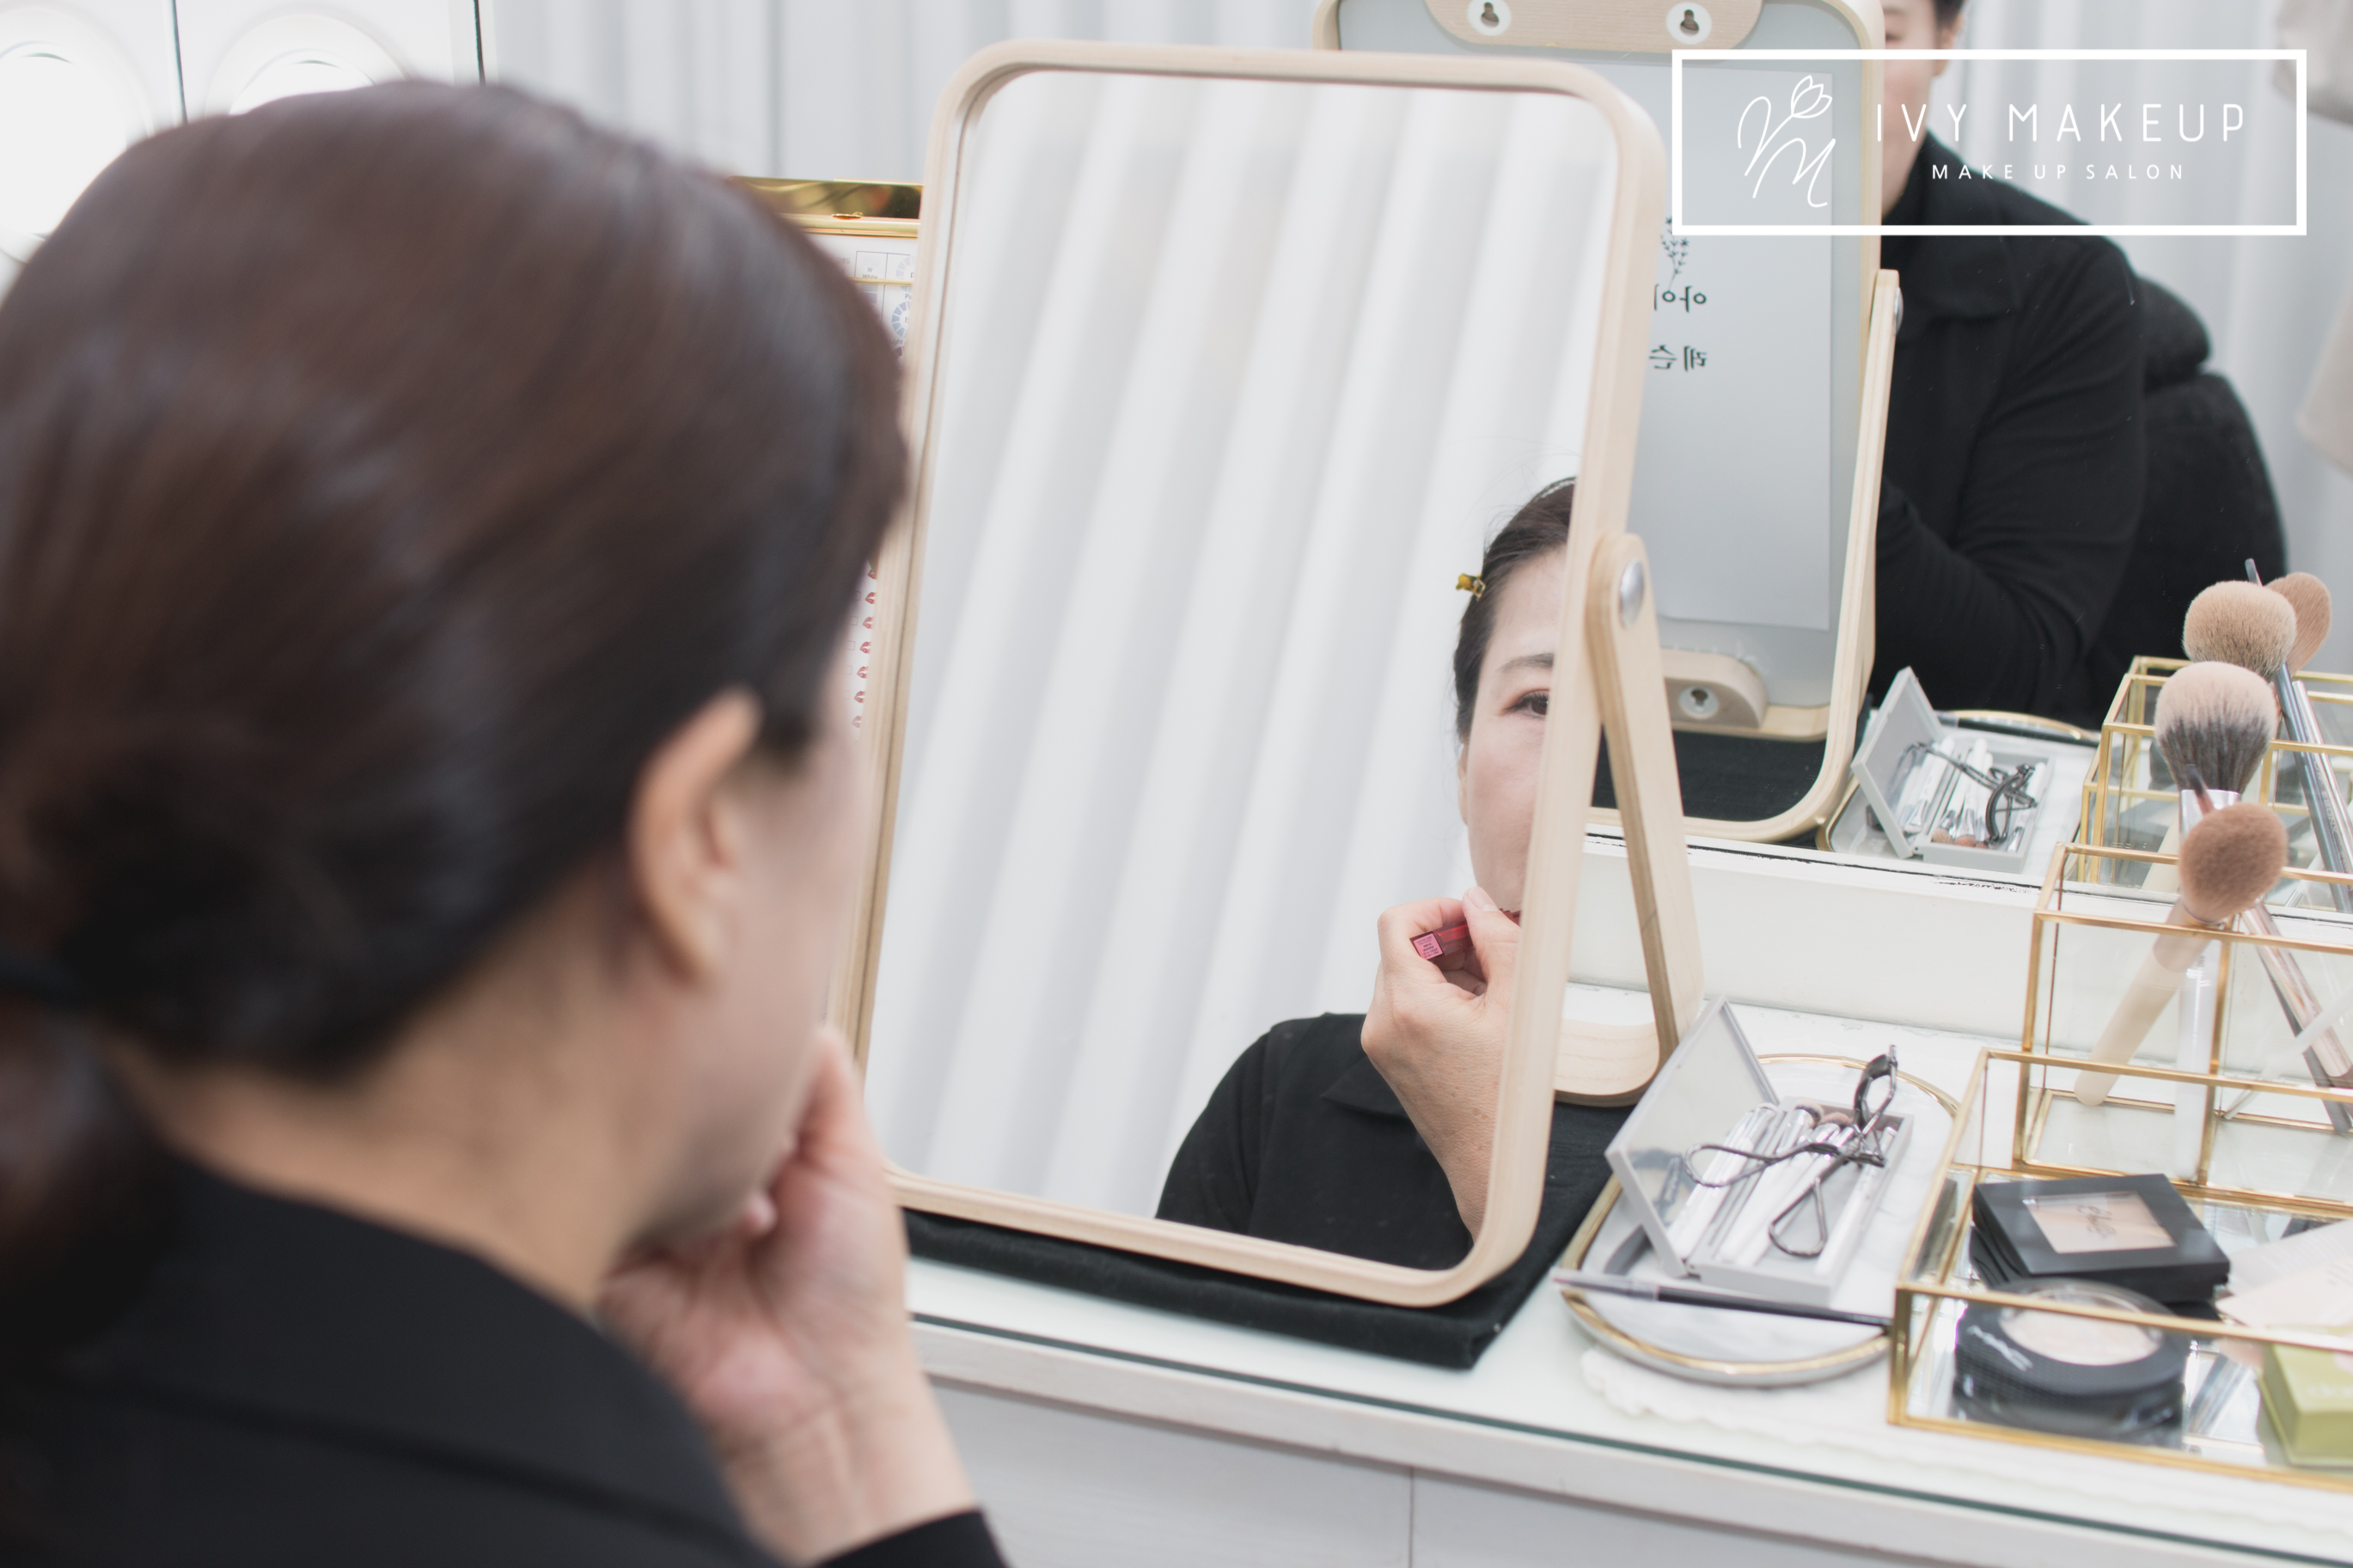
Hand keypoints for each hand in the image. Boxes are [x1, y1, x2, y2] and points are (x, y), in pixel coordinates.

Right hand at [597, 1031, 971, 1563]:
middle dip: (691, 1087)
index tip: (731, 1020)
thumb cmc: (849, 1298)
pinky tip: (702, 1210)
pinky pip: (601, 1199)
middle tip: (721, 1086)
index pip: (711, 1071)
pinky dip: (647, 1190)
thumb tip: (794, 1006)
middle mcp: (693, 1179)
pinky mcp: (610, 1259)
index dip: (719, 1046)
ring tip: (742, 1182)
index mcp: (749, 1153)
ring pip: (628, 1137)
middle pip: (662, 1096)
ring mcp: (649, 1215)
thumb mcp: (856, 1159)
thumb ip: (822, 1078)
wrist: (818, 1397)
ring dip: (677, 1144)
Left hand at [1361, 886, 1518, 1233]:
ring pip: (1403, 975)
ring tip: (1490, 994)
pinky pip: (1403, 1005)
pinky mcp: (1386, 1055)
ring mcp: (1379, 1041)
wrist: (1490, 1157)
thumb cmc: (1508, 1092)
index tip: (1470, 920)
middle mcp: (1381, 1021)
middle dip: (1448, 943)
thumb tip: (1476, 902)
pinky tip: (1475, 1018)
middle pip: (1401, 948)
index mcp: (1408, 1005)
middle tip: (1493, 959)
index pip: (1397, 922)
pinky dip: (1436, 997)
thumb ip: (1497, 940)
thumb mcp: (1517, 1004)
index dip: (1435, 910)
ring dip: (1445, 970)